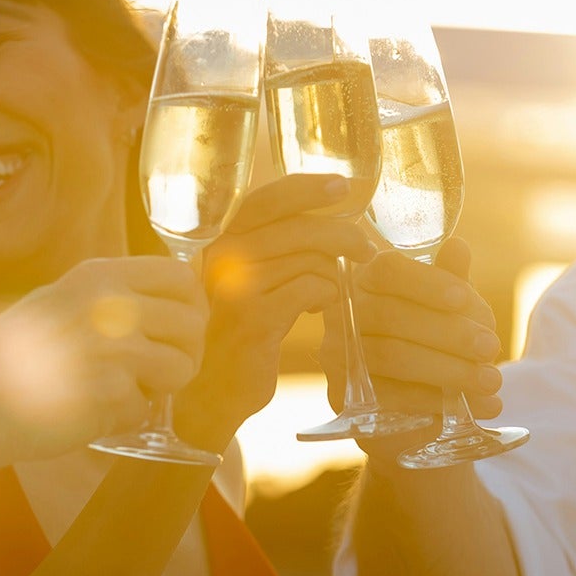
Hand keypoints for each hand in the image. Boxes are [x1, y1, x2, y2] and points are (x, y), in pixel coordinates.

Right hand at [0, 256, 206, 466]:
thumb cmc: (9, 357)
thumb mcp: (59, 301)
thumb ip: (111, 298)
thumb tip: (175, 305)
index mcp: (99, 276)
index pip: (182, 277)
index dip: (192, 306)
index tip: (184, 328)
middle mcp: (111, 304)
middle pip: (193, 324)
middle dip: (186, 353)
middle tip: (159, 374)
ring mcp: (113, 348)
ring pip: (182, 368)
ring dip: (160, 388)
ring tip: (120, 392)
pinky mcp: (109, 394)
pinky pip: (145, 408)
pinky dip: (123, 418)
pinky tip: (87, 413)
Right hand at [176, 174, 375, 446]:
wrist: (210, 390)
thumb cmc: (239, 330)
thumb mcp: (249, 281)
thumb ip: (274, 248)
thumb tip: (330, 216)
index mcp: (219, 240)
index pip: (267, 198)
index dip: (308, 188)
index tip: (344, 185)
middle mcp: (222, 256)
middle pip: (300, 227)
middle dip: (344, 235)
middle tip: (365, 251)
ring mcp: (235, 286)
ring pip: (312, 260)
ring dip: (333, 277)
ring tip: (327, 295)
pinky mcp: (254, 318)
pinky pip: (313, 289)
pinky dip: (326, 298)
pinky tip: (316, 312)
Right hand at [323, 238, 504, 459]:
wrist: (409, 400)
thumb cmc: (429, 339)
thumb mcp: (446, 309)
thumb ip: (451, 280)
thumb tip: (458, 248)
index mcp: (367, 279)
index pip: (388, 270)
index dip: (427, 282)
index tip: (465, 299)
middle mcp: (344, 313)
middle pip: (392, 316)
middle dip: (449, 332)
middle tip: (492, 347)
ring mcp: (338, 355)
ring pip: (392, 356)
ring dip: (449, 369)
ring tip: (492, 380)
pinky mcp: (346, 395)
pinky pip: (391, 395)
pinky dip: (436, 400)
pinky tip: (474, 405)